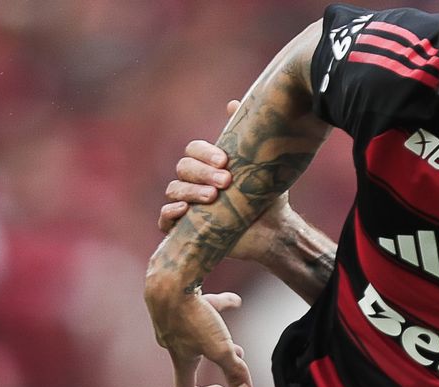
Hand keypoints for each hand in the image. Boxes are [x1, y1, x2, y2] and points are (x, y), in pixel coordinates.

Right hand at [144, 284, 252, 386]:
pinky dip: (217, 306)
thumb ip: (235, 371)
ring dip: (216, 335)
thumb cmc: (192, 316)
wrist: (169, 280)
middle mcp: (173, 342)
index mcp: (181, 358)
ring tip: (233, 336)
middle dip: (217, 360)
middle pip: (194, 359)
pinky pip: (199, 308)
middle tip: (238, 355)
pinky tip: (236, 301)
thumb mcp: (220, 348)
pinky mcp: (177, 302)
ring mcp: (172, 321)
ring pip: (197, 333)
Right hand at [158, 100, 295, 264]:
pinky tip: (184, 210)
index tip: (225, 161)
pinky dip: (170, 213)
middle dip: (202, 172)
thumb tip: (234, 104)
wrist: (274, 231)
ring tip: (213, 197)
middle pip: (183, 168)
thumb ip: (249, 137)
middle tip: (225, 181)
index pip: (193, 150)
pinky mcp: (184, 229)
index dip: (205, 153)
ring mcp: (187, 205)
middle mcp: (194, 182)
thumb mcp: (262, 166)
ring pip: (174, 190)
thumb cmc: (266, 197)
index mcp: (208, 165)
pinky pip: (164, 220)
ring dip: (190, 191)